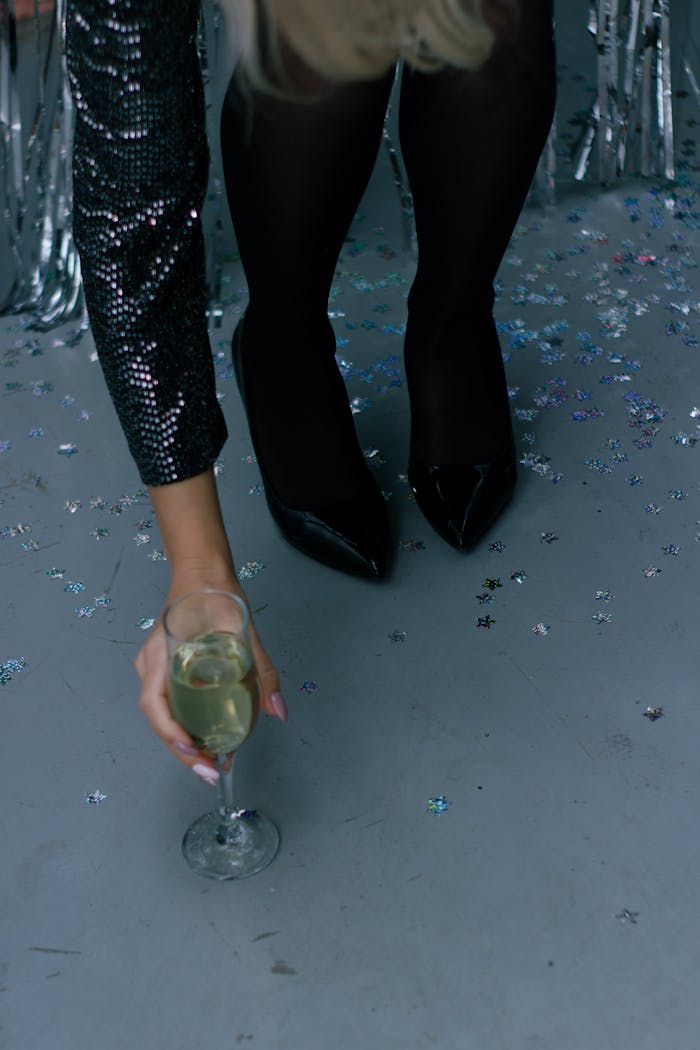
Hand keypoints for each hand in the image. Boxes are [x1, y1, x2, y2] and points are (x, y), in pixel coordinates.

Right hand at [134, 581, 287, 780]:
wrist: (202, 573)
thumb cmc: (217, 595)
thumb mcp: (245, 632)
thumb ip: (262, 671)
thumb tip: (279, 712)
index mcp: (160, 655)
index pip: (155, 706)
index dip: (173, 737)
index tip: (196, 755)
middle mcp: (150, 666)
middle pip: (159, 719)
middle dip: (183, 751)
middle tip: (211, 772)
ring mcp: (155, 669)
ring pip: (163, 715)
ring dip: (183, 742)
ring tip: (211, 762)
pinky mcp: (165, 670)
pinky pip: (170, 703)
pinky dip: (185, 725)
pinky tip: (206, 738)